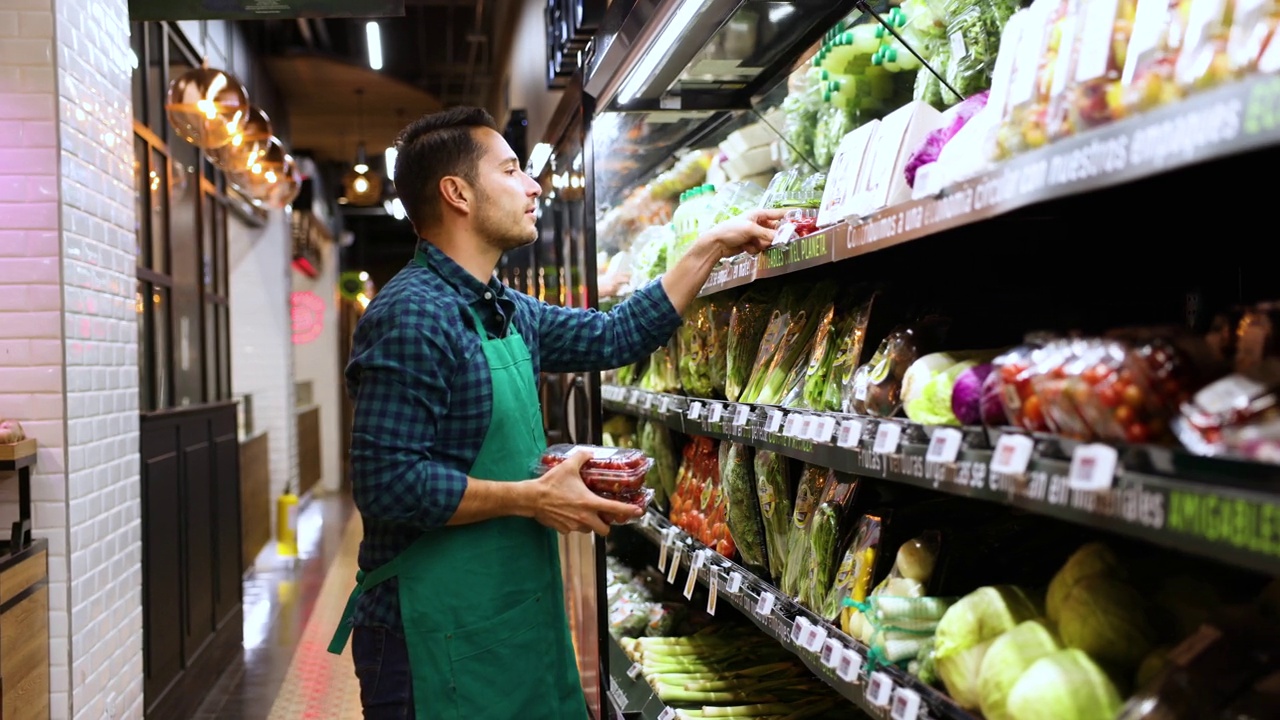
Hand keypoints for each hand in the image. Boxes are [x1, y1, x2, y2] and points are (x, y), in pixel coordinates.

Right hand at [527, 451, 642, 535]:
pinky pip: (573, 530)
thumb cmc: (551, 483)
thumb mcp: (568, 466)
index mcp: (589, 503)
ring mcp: (574, 526)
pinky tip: (567, 514)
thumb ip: (581, 458)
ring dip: (589, 524)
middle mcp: (584, 517)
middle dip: (606, 524)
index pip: (615, 509)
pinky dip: (573, 524)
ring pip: (589, 530)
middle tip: (603, 515)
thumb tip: (588, 453)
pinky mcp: (563, 530)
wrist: (532, 498)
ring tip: (583, 512)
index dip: (629, 511)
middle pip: (605, 530)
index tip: (638, 512)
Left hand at [699, 208, 786, 258]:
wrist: (717, 244)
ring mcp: (755, 234)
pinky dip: (755, 249)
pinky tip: (746, 248)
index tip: (800, 219)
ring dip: (761, 245)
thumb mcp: (751, 229)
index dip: (789, 216)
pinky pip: (760, 248)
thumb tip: (780, 238)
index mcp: (759, 214)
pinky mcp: (751, 244)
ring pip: (768, 241)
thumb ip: (767, 234)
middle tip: (769, 241)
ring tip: (751, 243)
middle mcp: (759, 223)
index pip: (778, 214)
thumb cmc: (731, 230)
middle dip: (772, 237)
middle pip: (775, 231)